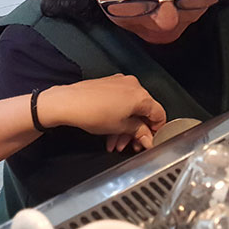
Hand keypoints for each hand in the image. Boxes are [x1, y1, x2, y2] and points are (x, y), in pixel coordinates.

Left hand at [39, 75, 166, 151]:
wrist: (68, 103)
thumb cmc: (93, 112)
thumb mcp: (121, 128)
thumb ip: (139, 132)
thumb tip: (148, 138)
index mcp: (141, 95)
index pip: (159, 114)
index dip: (156, 131)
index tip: (149, 141)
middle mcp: (133, 85)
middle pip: (143, 112)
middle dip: (137, 132)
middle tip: (132, 145)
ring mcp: (119, 83)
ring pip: (130, 109)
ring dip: (125, 128)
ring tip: (115, 143)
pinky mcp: (108, 85)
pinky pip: (119, 103)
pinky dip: (117, 117)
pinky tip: (109, 133)